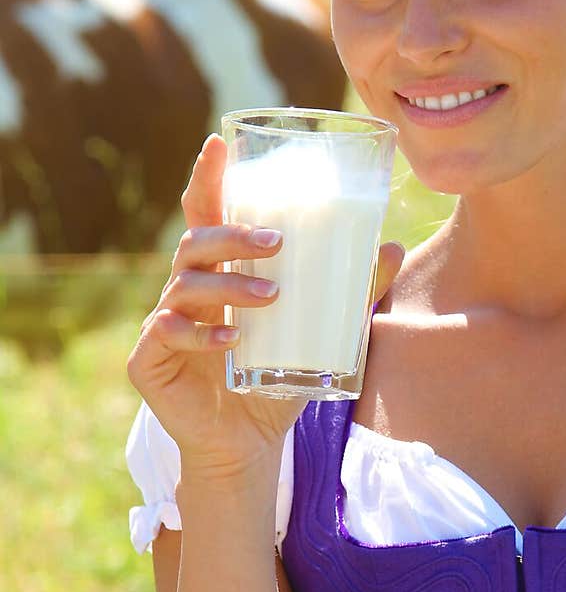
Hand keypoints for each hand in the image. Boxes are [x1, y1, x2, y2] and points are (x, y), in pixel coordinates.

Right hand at [126, 134, 404, 476]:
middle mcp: (186, 292)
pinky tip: (233, 339)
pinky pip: (166, 333)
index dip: (208, 180)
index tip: (217, 144)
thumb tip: (390, 247)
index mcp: (219, 276)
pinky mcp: (149, 360)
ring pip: (184, 284)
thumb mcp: (320, 335)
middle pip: (196, 242)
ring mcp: (162, 324)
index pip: (208, 216)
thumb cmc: (274, 382)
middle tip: (275, 242)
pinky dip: (203, 333)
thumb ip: (350, 294)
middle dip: (232, 235)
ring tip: (271, 297)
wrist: (247, 446)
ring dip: (230, 285)